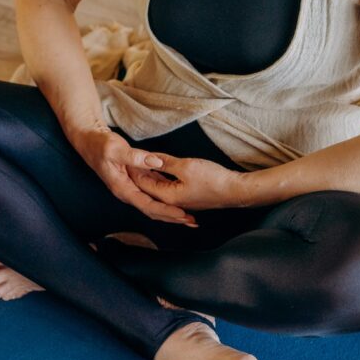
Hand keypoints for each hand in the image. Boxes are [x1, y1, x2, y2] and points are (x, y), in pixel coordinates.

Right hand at [68, 124, 199, 226]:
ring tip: (191, 217)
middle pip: (153, 210)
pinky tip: (181, 199)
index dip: (165, 211)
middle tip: (192, 222)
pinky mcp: (138, 179)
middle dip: (172, 217)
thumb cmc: (100, 145)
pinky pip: (155, 192)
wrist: (90, 141)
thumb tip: (156, 162)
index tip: (181, 215)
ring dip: (172, 210)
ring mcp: (134, 187)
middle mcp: (129, 192)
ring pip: (155, 203)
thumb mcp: (115, 149)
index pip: (147, 205)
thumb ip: (135, 157)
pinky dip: (167, 197)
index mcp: (123, 188)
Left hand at [128, 152, 243, 211]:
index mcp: (167, 196)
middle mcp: (171, 202)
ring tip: (140, 164)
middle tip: (129, 160)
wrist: (234, 190)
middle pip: (149, 188)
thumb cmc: (212, 179)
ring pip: (159, 188)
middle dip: (139, 174)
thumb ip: (165, 162)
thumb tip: (149, 158)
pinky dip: (161, 180)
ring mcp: (180, 201)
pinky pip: (168, 189)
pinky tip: (159, 172)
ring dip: (150, 177)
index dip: (134, 169)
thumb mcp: (186, 166)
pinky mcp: (188, 197)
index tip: (125, 157)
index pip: (143, 183)